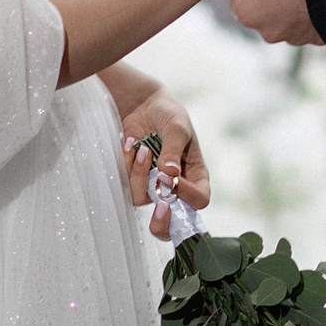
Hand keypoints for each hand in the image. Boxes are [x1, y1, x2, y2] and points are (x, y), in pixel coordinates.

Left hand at [117, 86, 208, 239]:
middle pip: (172, 222)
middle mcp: (175, 186)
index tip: (174, 179)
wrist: (142, 103)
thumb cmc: (168, 113)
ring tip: (142, 148)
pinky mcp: (133, 179)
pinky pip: (126, 183)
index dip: (188, 196)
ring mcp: (153, 185)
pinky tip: (130, 143)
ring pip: (143, 199)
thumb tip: (170, 174)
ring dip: (139, 174)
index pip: (200, 200)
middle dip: (162, 222)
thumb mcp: (177, 126)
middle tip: (159, 206)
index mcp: (195, 175)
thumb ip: (174, 149)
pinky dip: (126, 164)